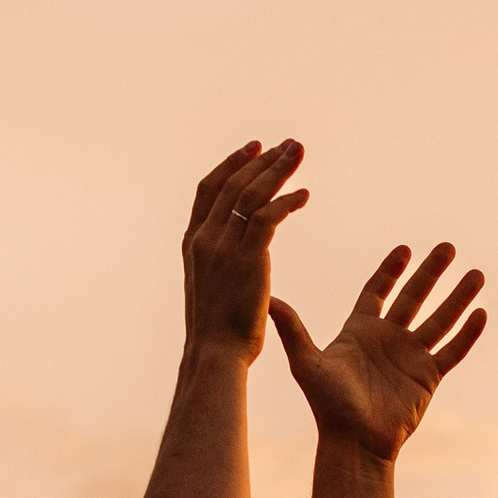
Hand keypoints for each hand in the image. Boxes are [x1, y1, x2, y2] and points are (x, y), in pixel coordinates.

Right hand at [182, 139, 308, 363]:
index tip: (253, 149)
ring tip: (298, 153)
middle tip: (287, 144)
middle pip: (232, 184)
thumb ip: (220, 263)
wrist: (215, 353)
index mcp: (193, 242)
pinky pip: (268, 217)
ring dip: (276, 170)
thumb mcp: (211, 287)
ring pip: (251, 195)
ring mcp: (223, 247)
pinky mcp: (248, 259)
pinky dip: (287, 202)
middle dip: (261, 159)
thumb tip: (237, 258)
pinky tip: (305, 195)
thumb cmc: (218, 332)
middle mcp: (204, 238)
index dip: (230, 165)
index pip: (208, 190)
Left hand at [275, 245, 487, 460]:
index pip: (378, 291)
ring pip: (440, 319)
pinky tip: (481, 312)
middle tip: (447, 247)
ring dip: (458, 297)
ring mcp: (411, 357)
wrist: (355, 442)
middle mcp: (388, 339)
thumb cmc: (328, 405)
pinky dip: (467, 333)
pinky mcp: (428, 377)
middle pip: (414, 297)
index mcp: (360, 330)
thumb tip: (266, 298)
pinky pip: (452, 350)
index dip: (391, 270)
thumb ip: (291, 328)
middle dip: (431, 272)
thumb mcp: (306, 362)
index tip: (405, 249)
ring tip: (476, 274)